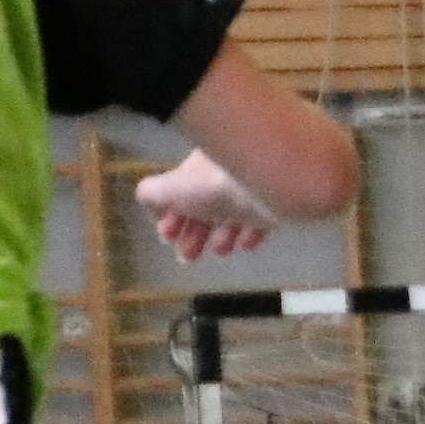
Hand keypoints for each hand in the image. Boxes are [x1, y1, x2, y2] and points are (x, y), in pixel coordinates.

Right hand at [137, 153, 278, 261]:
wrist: (269, 182)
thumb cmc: (214, 185)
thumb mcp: (171, 187)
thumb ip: (152, 194)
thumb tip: (148, 199)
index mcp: (198, 165)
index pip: (180, 191)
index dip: (169, 215)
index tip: (165, 238)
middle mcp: (224, 173)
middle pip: (205, 206)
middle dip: (191, 233)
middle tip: (185, 258)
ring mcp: (251, 187)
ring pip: (232, 214)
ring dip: (220, 236)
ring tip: (218, 251)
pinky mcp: (276, 202)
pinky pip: (261, 219)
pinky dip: (249, 233)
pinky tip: (244, 245)